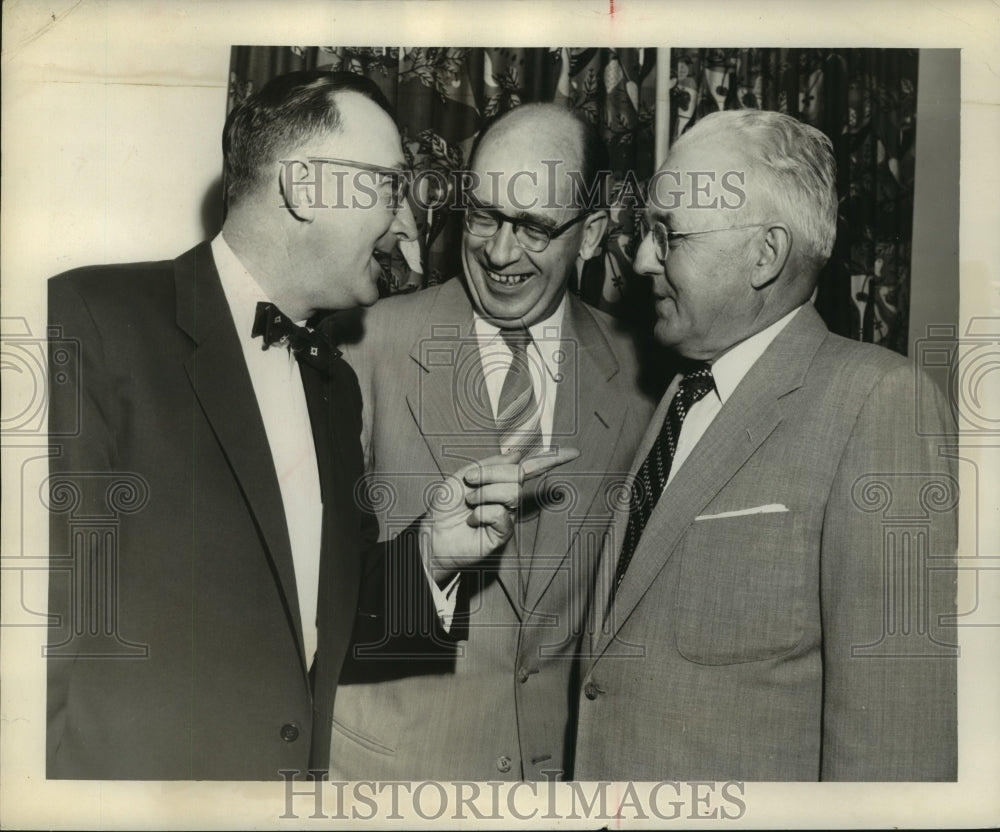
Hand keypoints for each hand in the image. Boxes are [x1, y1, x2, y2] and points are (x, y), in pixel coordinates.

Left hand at [421, 446, 580, 581]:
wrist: (433, 532)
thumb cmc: (447, 506)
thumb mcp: (464, 475)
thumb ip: (490, 464)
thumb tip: (517, 454)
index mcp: (500, 480)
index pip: (530, 467)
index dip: (552, 459)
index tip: (574, 453)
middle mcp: (508, 497)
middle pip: (517, 475)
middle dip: (490, 475)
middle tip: (469, 485)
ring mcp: (508, 516)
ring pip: (511, 493)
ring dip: (483, 494)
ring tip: (470, 504)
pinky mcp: (504, 534)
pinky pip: (501, 514)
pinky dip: (482, 514)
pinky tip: (473, 521)